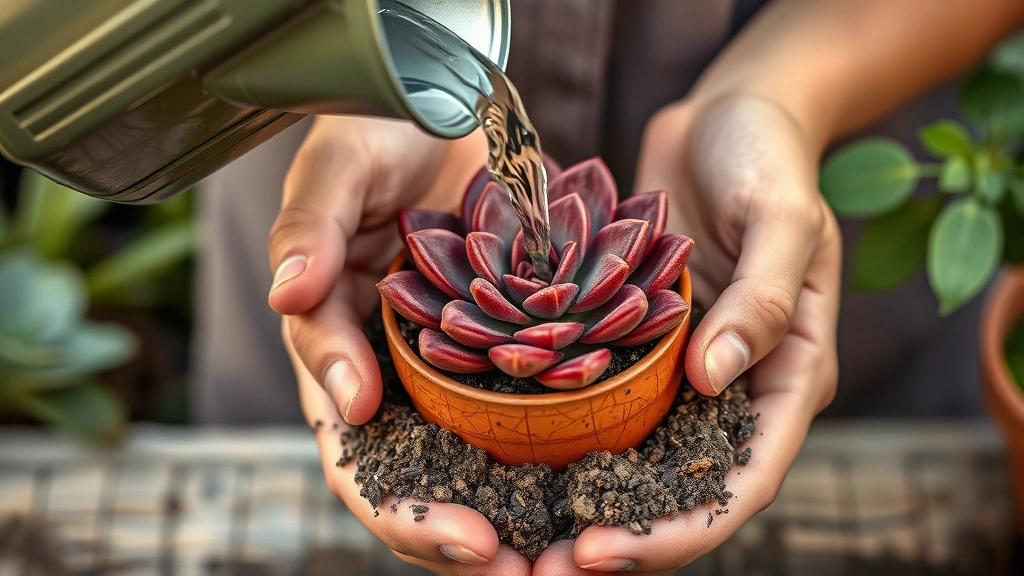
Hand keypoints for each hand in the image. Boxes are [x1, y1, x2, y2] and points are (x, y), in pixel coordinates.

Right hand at [270, 116, 530, 573]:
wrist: (444, 100)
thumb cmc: (375, 130)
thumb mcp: (336, 166)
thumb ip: (309, 228)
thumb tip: (290, 295)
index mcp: (335, 350)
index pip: (351, 454)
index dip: (395, 504)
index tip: (457, 530)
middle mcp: (392, 372)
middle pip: (416, 480)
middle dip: (459, 536)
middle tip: (515, 569)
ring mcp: (452, 363)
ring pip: (476, 461)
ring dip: (514, 513)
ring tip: (564, 555)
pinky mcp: (507, 343)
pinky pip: (526, 408)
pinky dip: (553, 451)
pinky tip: (596, 482)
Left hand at [532, 95, 840, 572]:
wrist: (727, 117)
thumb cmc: (768, 157)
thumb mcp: (783, 216)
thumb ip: (761, 299)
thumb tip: (711, 382)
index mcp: (788, 377)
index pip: (739, 481)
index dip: (675, 529)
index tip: (599, 549)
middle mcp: (733, 388)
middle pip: (680, 492)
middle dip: (618, 540)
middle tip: (539, 569)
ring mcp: (681, 370)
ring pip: (634, 461)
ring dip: (579, 503)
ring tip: (512, 534)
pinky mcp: (637, 343)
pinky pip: (600, 402)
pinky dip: (561, 437)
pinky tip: (506, 457)